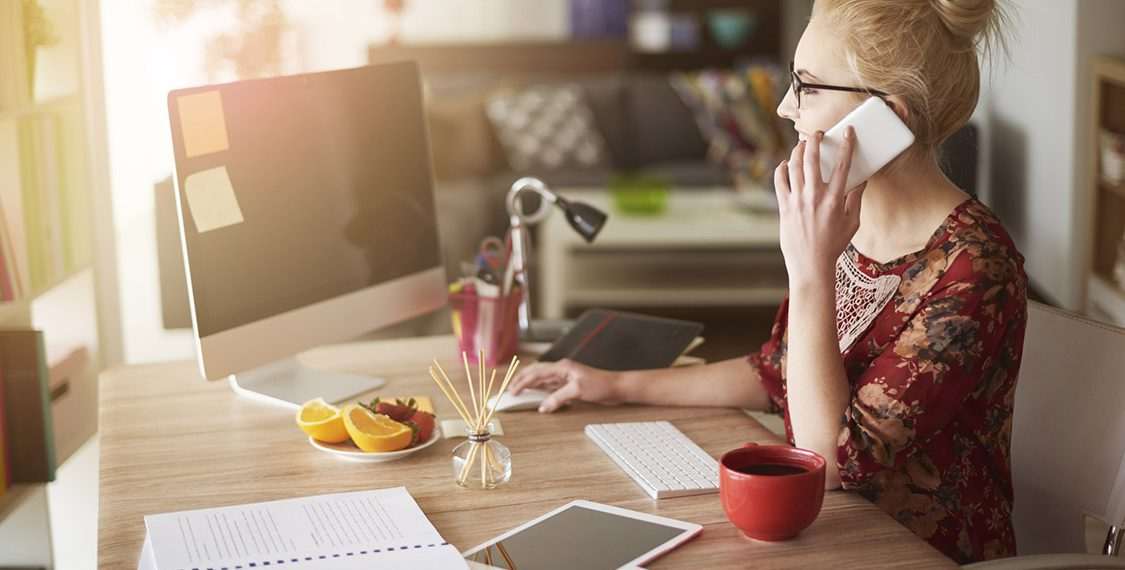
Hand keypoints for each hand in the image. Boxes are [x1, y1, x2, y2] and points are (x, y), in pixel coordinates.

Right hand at [507, 359, 623, 412]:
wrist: (616, 387)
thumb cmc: (600, 385)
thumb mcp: (577, 391)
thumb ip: (558, 398)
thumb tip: (542, 407)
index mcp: (561, 367)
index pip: (536, 373)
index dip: (522, 382)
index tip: (512, 392)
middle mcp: (561, 369)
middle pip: (536, 372)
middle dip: (521, 379)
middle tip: (510, 389)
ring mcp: (565, 377)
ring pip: (542, 379)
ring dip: (530, 384)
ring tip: (518, 391)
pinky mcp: (569, 384)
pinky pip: (550, 386)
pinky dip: (540, 390)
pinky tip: (536, 395)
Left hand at [774, 127, 865, 285]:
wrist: (810, 264)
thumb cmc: (833, 244)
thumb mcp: (852, 223)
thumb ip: (856, 199)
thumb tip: (861, 180)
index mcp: (835, 200)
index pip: (843, 165)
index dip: (847, 145)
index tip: (848, 132)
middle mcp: (814, 197)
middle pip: (812, 159)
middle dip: (815, 140)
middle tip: (818, 134)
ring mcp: (797, 201)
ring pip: (794, 166)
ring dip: (797, 151)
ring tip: (802, 145)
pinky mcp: (784, 207)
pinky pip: (779, 181)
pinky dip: (781, 169)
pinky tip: (785, 164)